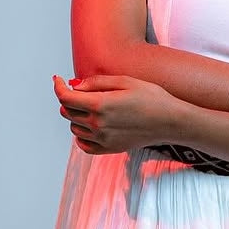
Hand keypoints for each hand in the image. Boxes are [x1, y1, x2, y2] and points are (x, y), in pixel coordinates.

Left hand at [53, 74, 185, 153]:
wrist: (170, 121)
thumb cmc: (151, 97)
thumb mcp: (124, 81)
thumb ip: (96, 82)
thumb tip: (75, 85)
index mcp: (100, 105)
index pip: (65, 97)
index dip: (58, 86)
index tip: (58, 79)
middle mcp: (98, 124)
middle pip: (67, 112)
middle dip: (68, 99)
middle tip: (80, 91)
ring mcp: (103, 139)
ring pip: (73, 128)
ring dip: (75, 116)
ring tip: (91, 107)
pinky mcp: (109, 149)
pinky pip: (83, 145)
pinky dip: (81, 136)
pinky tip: (90, 127)